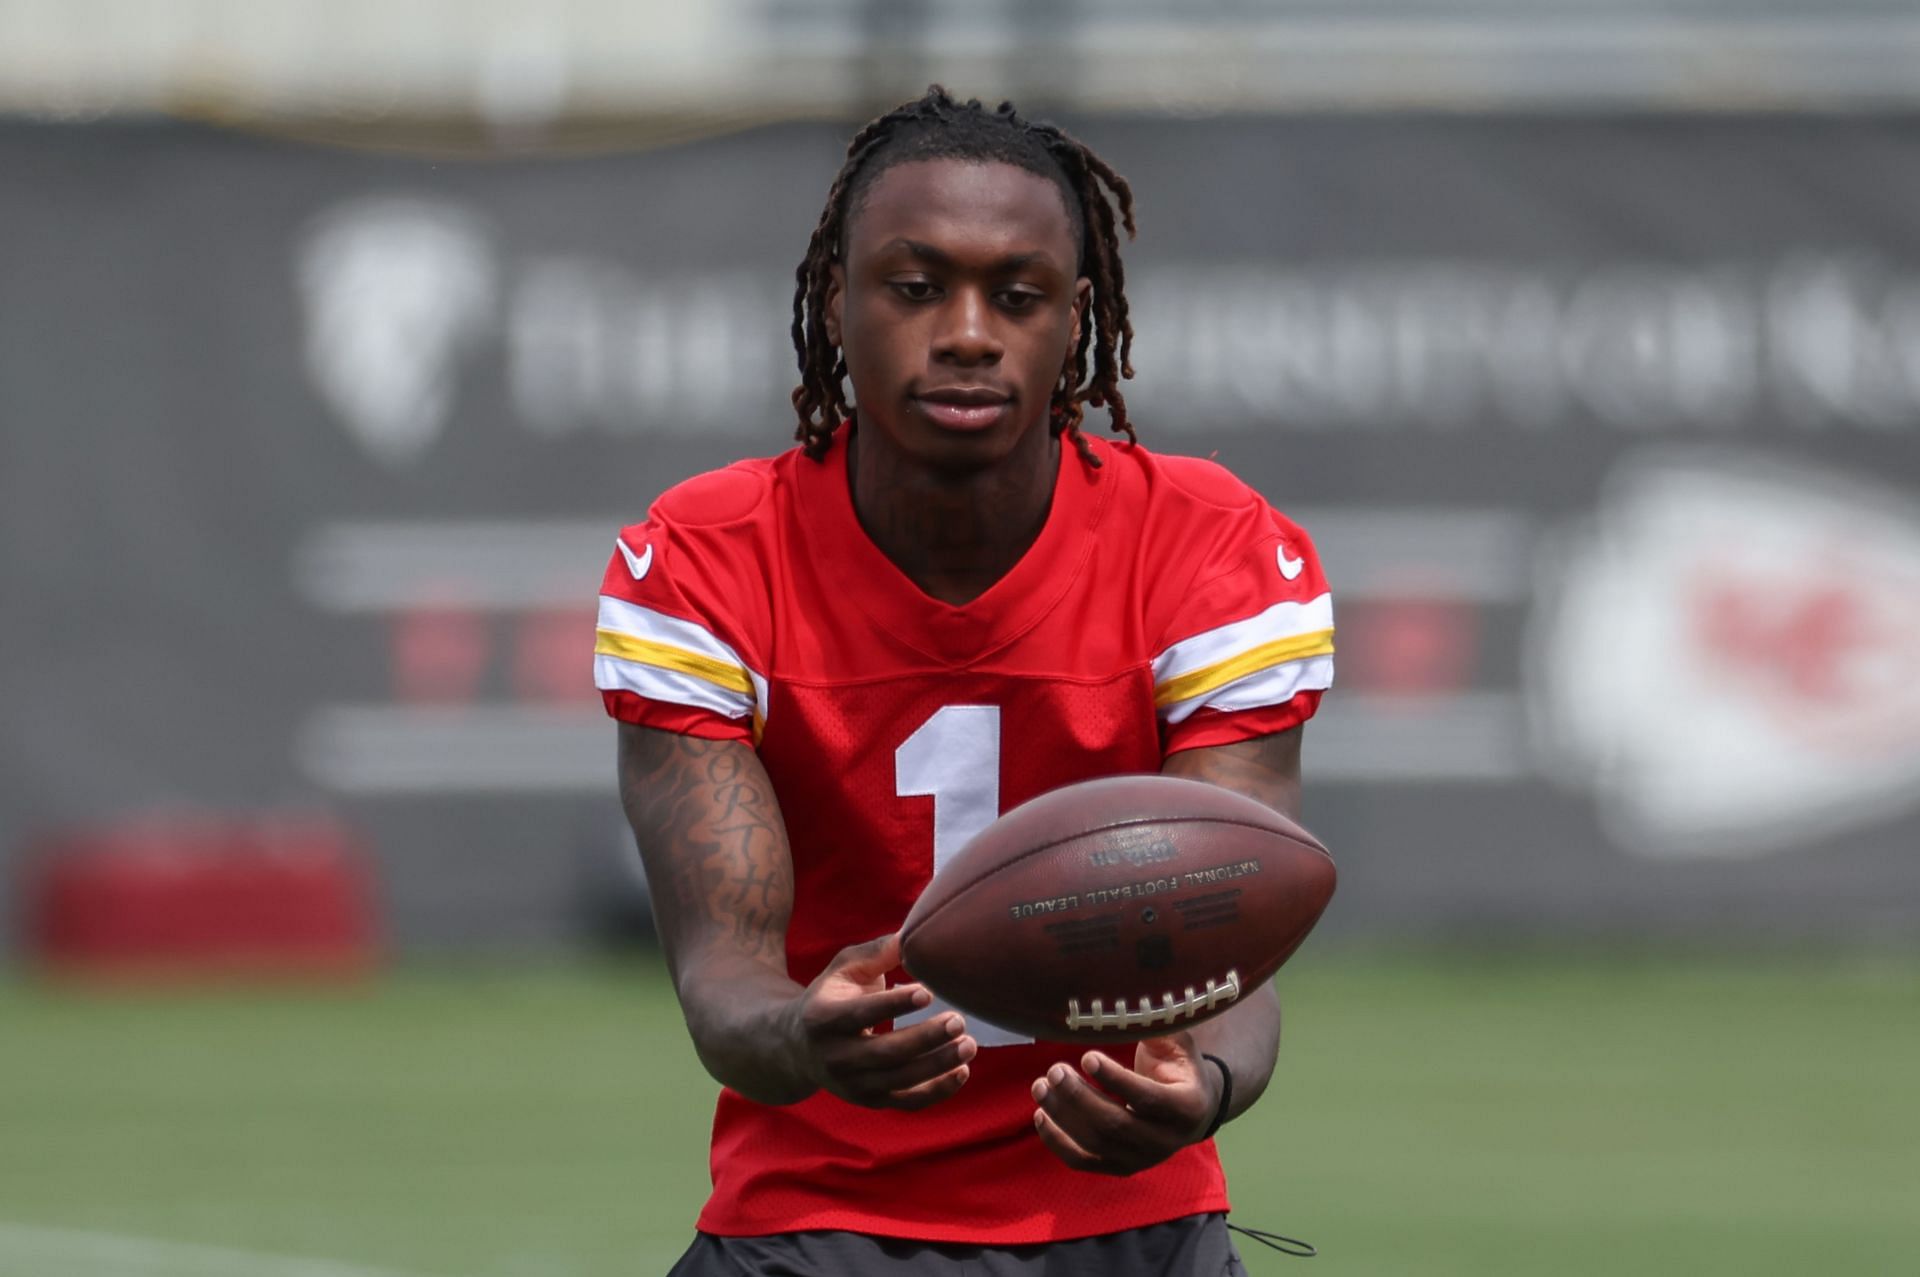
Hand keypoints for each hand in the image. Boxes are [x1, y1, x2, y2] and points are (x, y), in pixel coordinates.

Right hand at [791, 933, 976, 1109]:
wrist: (800, 1048)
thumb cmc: (831, 997)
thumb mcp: (844, 968)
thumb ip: (876, 953)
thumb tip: (911, 934)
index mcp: (824, 1019)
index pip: (861, 1013)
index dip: (894, 1004)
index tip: (928, 992)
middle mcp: (836, 1057)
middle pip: (885, 1053)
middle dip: (925, 1038)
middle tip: (959, 1020)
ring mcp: (853, 1085)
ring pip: (900, 1080)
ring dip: (938, 1065)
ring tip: (969, 1045)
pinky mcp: (870, 1101)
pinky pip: (907, 1102)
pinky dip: (937, 1090)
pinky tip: (962, 1071)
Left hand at [1029, 1031, 1221, 1174]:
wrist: (1193, 1108)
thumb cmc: (1179, 1064)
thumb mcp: (1176, 1041)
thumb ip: (1154, 1023)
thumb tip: (1122, 1000)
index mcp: (1186, 1106)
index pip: (1146, 1098)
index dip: (1115, 1079)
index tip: (1086, 1056)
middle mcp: (1166, 1140)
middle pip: (1115, 1125)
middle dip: (1079, 1097)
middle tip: (1055, 1070)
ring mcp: (1142, 1158)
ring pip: (1095, 1143)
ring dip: (1062, 1114)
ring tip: (1040, 1085)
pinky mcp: (1120, 1167)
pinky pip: (1083, 1161)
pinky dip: (1057, 1141)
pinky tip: (1041, 1115)